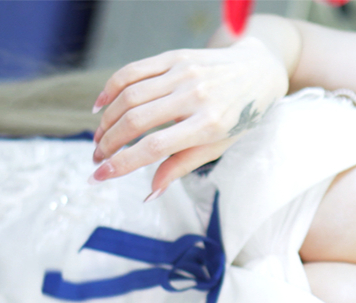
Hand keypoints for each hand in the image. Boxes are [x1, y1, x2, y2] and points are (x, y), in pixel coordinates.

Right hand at [89, 38, 289, 198]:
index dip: (122, 164)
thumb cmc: (239, 117)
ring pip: (129, 96)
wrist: (258, 73)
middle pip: (136, 120)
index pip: (155, 148)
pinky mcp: (175, 57)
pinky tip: (101, 107)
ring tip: (99, 138)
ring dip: (106, 120)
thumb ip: (182, 166)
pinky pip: (133, 71)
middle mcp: (195, 97)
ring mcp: (184, 73)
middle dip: (109, 143)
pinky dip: (111, 89)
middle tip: (97, 158)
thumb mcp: (219, 147)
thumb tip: (150, 193)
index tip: (99, 177)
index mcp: (209, 125)